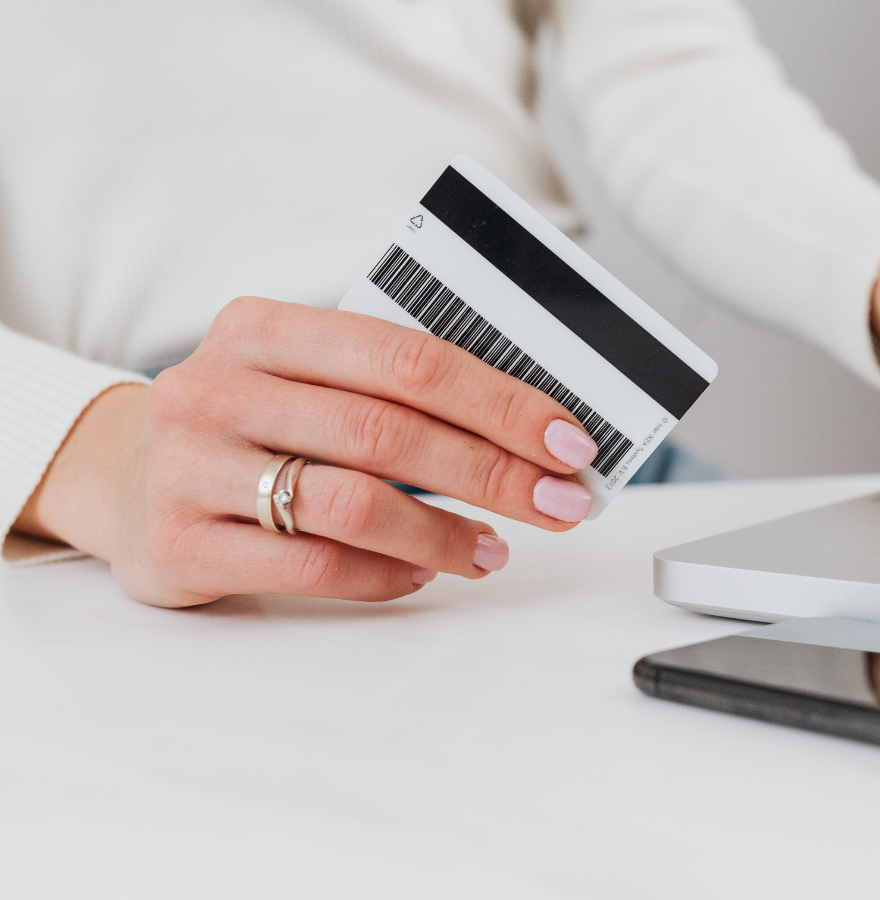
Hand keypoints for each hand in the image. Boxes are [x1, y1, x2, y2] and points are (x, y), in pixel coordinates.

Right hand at [15, 297, 601, 607]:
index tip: (566, 441)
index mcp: (261, 327)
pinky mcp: (181, 544)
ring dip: (444, 534)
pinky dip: (384, 576)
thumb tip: (528, 429)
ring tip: (492, 550)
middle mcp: (218, 388)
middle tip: (559, 503)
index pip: (407, 358)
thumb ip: (391, 388)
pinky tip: (421, 574)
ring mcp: (191, 467)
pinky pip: (311, 566)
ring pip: (352, 502)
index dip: (500, 402)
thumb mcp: (300, 375)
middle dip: (494, 472)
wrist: (117, 476)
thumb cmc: (247, 423)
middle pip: (388, 431)